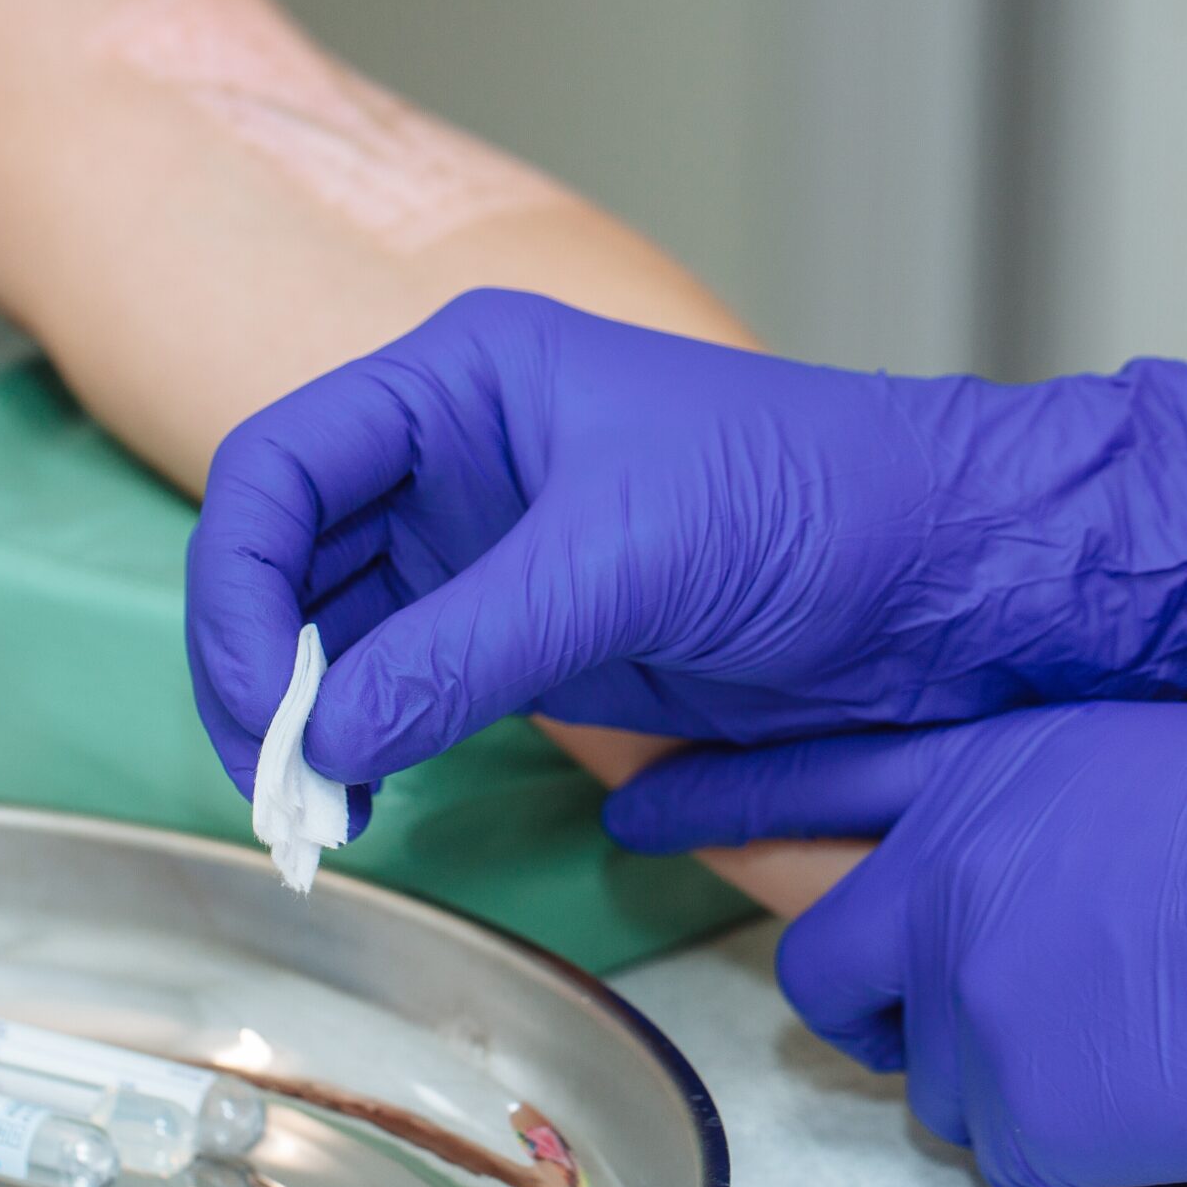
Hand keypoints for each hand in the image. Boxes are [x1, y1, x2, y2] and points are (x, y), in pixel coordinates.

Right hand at [186, 288, 1186, 805]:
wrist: (952, 583)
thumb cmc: (821, 505)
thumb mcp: (632, 559)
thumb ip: (468, 647)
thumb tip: (329, 737)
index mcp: (461, 378)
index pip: (278, 466)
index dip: (234, 584)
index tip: (253, 701)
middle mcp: (452, 454)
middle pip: (283, 552)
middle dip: (257, 664)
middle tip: (276, 781)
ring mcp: (481, 547)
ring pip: (327, 628)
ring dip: (304, 715)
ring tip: (317, 808)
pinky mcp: (520, 630)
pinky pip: (396, 681)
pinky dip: (364, 740)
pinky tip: (371, 794)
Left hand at [609, 700, 1186, 1186]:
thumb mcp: (1127, 756)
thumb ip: (1025, 804)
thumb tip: (1007, 859)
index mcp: (969, 778)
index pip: (799, 780)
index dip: (712, 798)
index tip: (634, 813)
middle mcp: (933, 885)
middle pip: (825, 973)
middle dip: (872, 1005)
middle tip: (955, 1010)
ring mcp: (964, 1000)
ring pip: (936, 1081)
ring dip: (1012, 1079)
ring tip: (1125, 1037)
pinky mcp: (1017, 1107)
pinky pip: (1018, 1158)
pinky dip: (1079, 1150)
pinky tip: (1152, 1095)